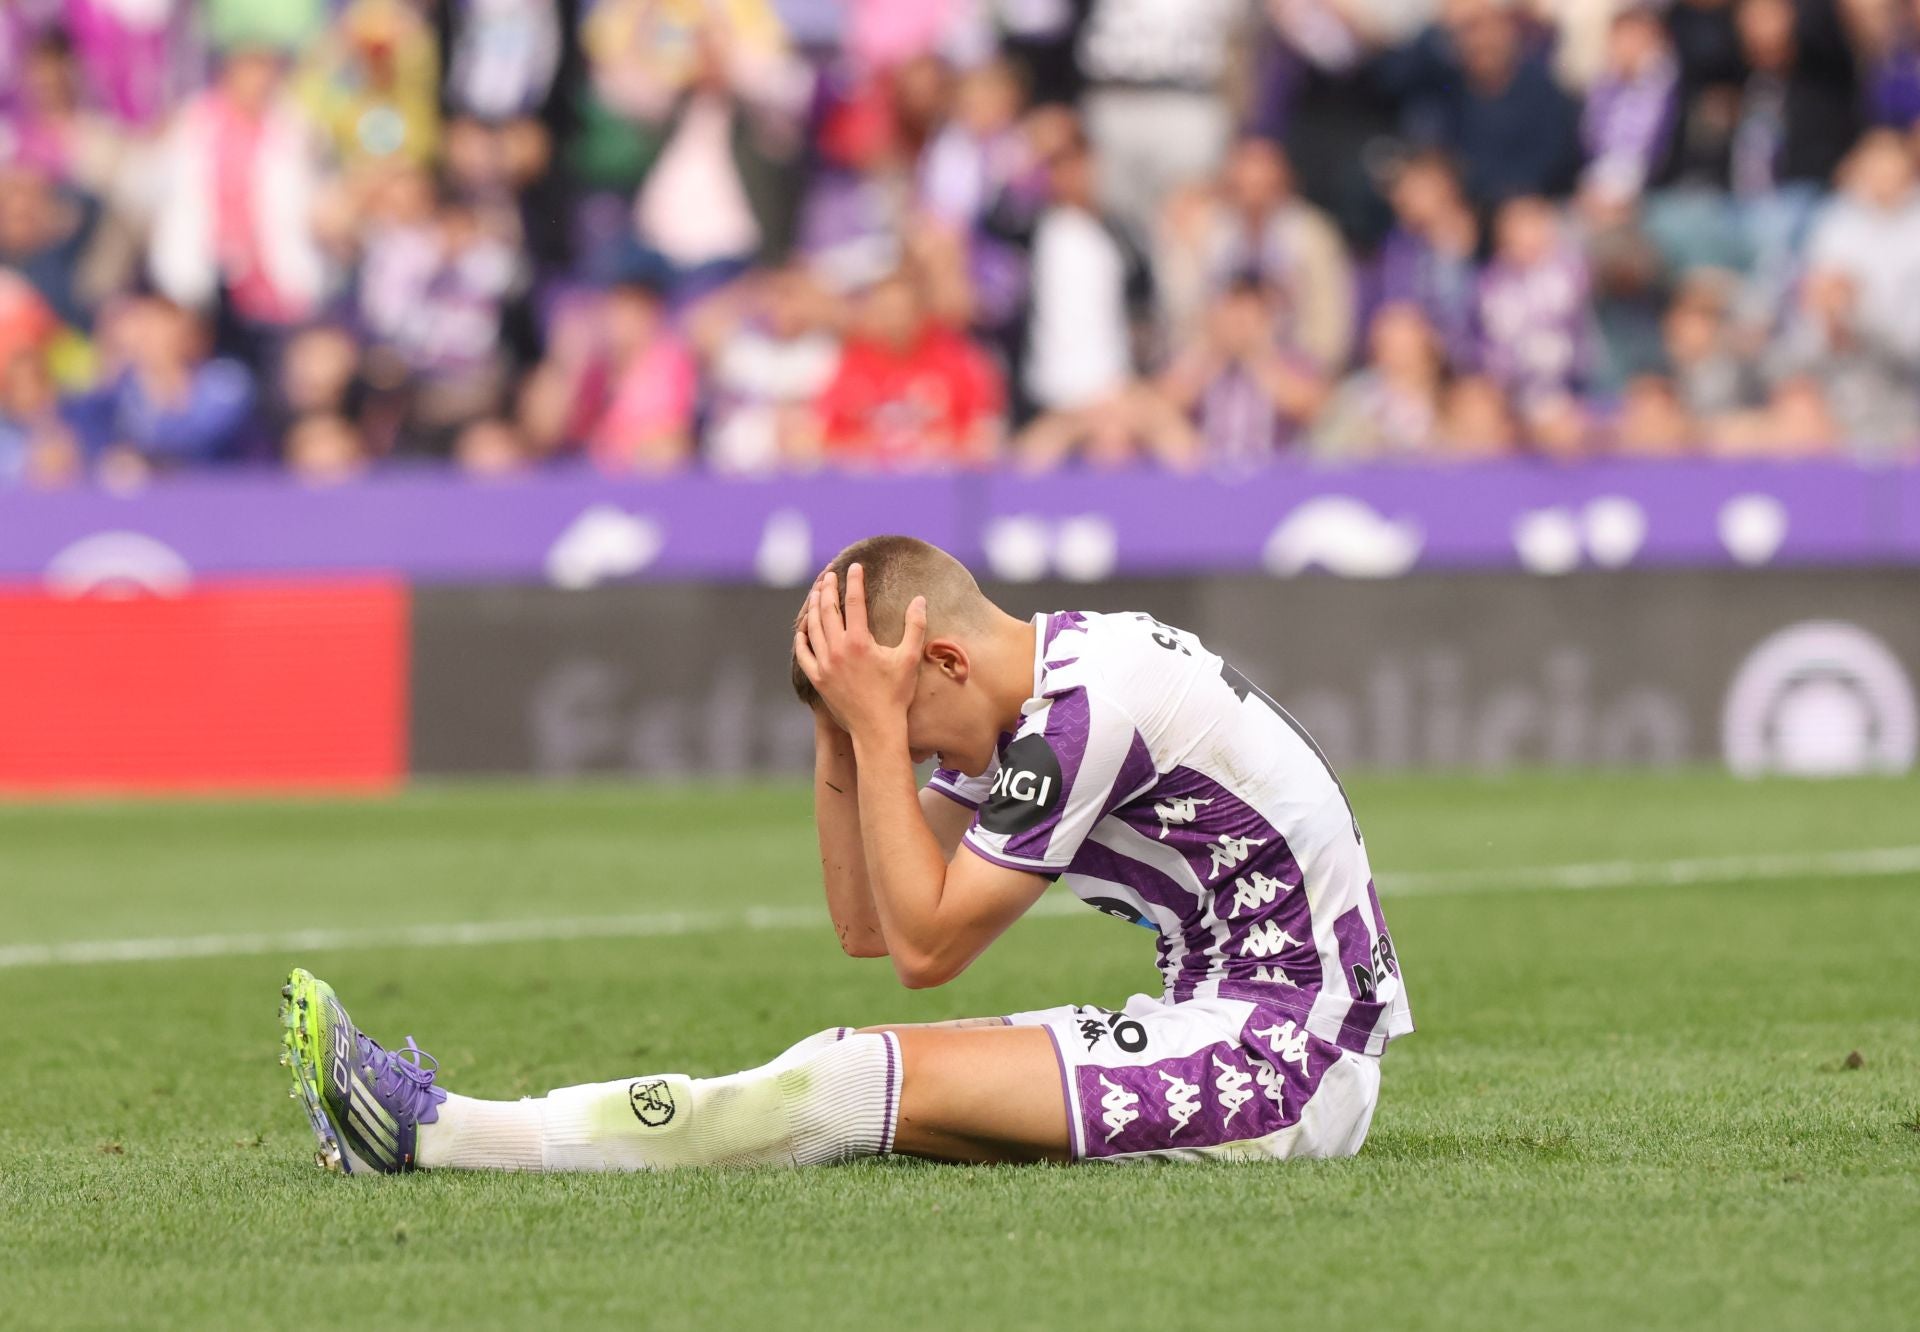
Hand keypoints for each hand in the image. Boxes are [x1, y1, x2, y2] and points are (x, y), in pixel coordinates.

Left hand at [793, 564, 925, 741]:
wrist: (876, 728)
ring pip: (813, 627)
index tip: (855, 567)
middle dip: (827, 588)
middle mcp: (837, 649)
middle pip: (827, 610)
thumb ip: (915, 627)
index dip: (854, 581)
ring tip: (816, 594)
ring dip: (813, 607)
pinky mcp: (817, 678)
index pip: (854, 601)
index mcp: (859, 641)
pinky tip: (803, 629)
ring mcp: (824, 664)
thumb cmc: (896, 694)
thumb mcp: (910, 658)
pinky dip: (802, 638)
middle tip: (829, 575)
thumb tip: (920, 600)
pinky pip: (803, 653)